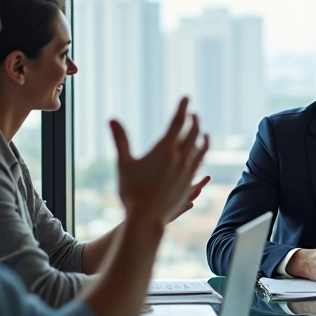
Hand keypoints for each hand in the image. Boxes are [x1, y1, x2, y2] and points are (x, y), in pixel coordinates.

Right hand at [111, 98, 208, 224]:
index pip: (178, 122)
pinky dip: (202, 152)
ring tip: (203, 131)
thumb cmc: (131, 191)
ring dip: (202, 136)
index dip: (183, 108)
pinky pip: (199, 163)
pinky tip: (200, 152)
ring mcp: (188, 171)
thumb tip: (112, 119)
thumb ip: (120, 140)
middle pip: (193, 133)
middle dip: (194, 120)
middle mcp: (180, 158)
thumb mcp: (124, 163)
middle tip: (193, 112)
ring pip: (201, 148)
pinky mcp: (190, 182)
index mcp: (164, 150)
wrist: (146, 218)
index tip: (186, 97)